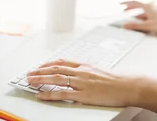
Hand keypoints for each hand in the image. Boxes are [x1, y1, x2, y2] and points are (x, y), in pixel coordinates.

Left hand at [25, 59, 142, 106]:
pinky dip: (49, 93)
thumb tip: (79, 73)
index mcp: (85, 65)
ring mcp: (81, 82)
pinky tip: (41, 95)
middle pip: (55, 68)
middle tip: (29, 73)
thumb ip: (87, 71)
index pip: (62, 62)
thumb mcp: (100, 70)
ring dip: (40, 79)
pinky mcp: (83, 94)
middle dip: (40, 71)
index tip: (40, 66)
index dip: (48, 64)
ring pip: (56, 78)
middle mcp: (81, 71)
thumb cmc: (117, 80)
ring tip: (30, 81)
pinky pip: (62, 93)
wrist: (127, 85)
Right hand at [120, 0, 156, 34]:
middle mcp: (151, 6)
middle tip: (125, 10)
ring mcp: (155, 10)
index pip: (134, 2)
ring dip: (136, 12)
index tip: (120, 3)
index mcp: (147, 7)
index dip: (126, 3)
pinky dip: (142, 16)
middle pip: (138, 5)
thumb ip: (135, 26)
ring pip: (143, 10)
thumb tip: (125, 26)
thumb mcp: (147, 26)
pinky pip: (147, 13)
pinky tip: (142, 20)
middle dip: (130, 7)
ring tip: (131, 16)